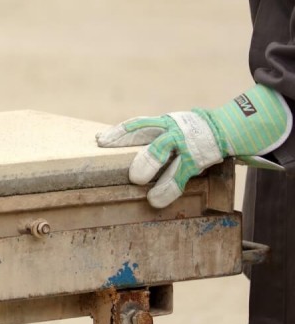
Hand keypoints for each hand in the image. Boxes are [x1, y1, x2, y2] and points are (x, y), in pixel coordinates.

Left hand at [96, 85, 291, 207]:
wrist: (224, 127)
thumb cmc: (184, 130)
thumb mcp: (166, 127)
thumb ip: (146, 137)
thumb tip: (110, 145)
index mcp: (162, 122)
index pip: (137, 125)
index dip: (118, 133)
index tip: (100, 141)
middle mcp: (172, 132)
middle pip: (152, 139)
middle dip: (140, 156)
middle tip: (129, 172)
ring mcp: (185, 146)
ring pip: (167, 159)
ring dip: (154, 175)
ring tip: (143, 190)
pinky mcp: (195, 161)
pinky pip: (179, 177)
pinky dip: (167, 190)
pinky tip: (156, 201)